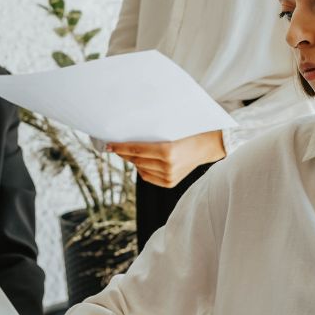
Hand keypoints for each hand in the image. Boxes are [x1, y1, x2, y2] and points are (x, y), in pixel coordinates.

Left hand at [107, 130, 224, 187]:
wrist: (205, 147)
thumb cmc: (187, 134)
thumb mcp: (170, 131)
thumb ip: (150, 137)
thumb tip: (127, 140)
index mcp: (167, 150)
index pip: (136, 150)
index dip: (120, 147)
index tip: (108, 145)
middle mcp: (167, 166)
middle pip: (136, 160)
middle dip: (124, 153)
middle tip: (114, 147)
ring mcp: (169, 176)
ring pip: (140, 169)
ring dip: (133, 161)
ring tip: (130, 153)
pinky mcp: (170, 183)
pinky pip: (147, 177)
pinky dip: (142, 169)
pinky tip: (142, 162)